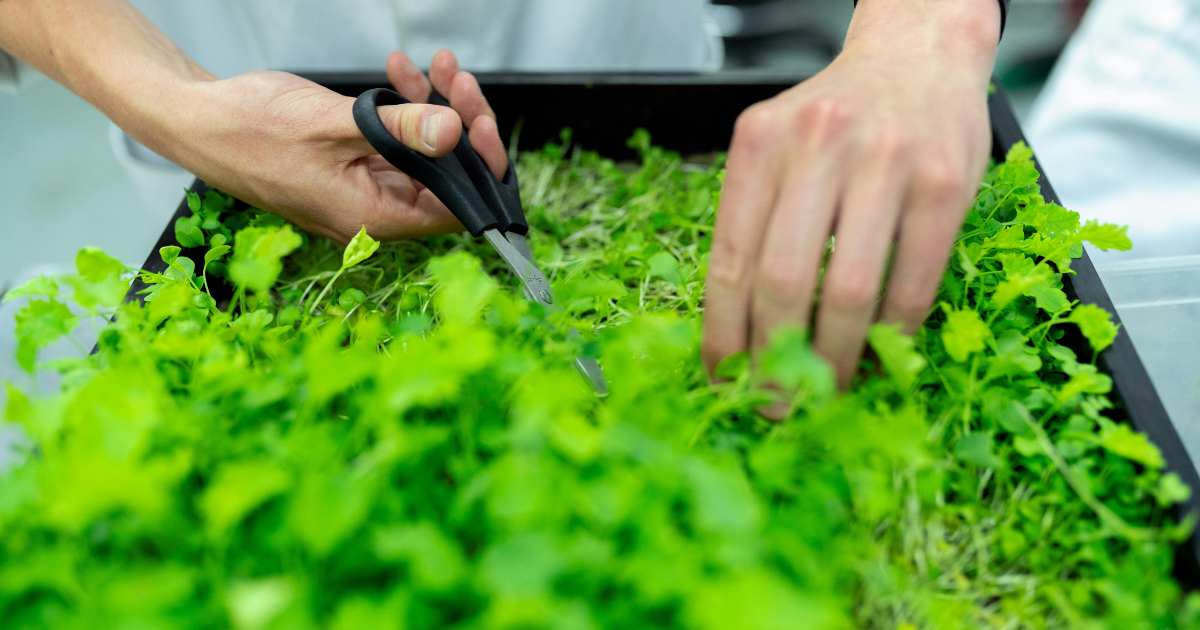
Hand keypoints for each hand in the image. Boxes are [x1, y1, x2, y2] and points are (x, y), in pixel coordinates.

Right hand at [153, 50, 505, 243]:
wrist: (198, 119)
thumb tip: (455, 134)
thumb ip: (400, 130)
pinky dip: (404, 108)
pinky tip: (399, 72)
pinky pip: (396, 143)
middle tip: (457, 80)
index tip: (481, 121)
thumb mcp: (335, 123)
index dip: (479, 167)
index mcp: (373, 218)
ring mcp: (364, 189)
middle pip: (445, 177)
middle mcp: (374, 212)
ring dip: (434, 108)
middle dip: (459, 124)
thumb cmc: (249, 130)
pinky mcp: (353, 166)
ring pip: (424, 155)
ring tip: (434, 66)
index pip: (455, 208)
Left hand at [702, 0, 1000, 390]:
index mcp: (760, 143)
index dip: (722, 334)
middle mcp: (818, 147)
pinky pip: (912, 282)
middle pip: (783, 283)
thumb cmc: (838, 118)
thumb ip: (756, 221)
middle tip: (775, 401)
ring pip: (849, 292)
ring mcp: (886, 163)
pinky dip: (891, 333)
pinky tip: (877, 355)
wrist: (919, 53)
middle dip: (775, 359)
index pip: (728, 260)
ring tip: (823, 392)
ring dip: (833, 359)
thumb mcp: (777, 148)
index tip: (723, 378)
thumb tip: (737, 330)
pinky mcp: (944, 183)